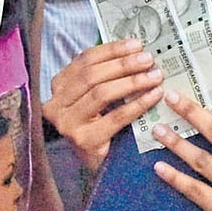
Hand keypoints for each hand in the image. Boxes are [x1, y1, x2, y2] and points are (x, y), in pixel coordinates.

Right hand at [42, 39, 163, 171]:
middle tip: (148, 59)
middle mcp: (57, 103)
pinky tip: (153, 96)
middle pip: (92, 75)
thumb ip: (104, 75)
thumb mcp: (94, 97)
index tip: (137, 44)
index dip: (112, 50)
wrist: (95, 166)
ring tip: (154, 76)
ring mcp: (68, 123)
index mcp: (58, 86)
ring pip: (102, 93)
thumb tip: (135, 50)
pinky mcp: (84, 140)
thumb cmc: (98, 125)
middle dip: (123, 64)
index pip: (85, 59)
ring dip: (132, 82)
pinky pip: (115, 117)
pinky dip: (137, 104)